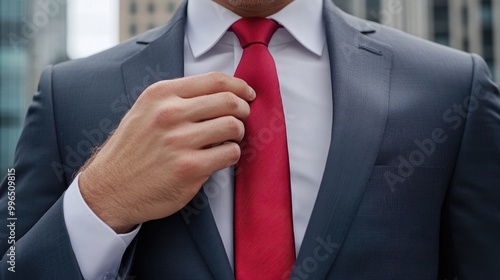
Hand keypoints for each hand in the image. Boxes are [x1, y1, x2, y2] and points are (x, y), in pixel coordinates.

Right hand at [78, 72, 254, 232]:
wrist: (109, 189)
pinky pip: (229, 153)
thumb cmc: (132, 150)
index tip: (247, 93)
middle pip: (229, 101)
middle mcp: (170, 114)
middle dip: (243, 110)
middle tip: (242, 119)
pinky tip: (220, 157)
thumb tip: (220, 93)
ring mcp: (180, 141)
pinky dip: (231, 155)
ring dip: (238, 134)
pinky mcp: (189, 168)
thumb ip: (178, 99)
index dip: (238, 86)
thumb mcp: (145, 111)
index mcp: (161, 95)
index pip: (214, 80)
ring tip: (229, 139)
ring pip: (233, 126)